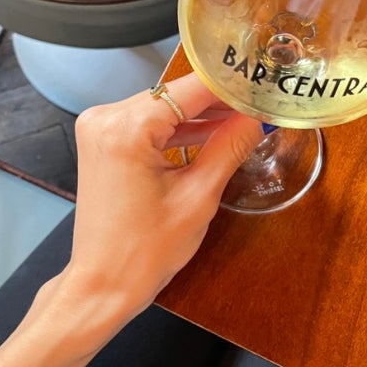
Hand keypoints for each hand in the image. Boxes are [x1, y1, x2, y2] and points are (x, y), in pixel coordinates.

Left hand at [64, 72, 260, 324]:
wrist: (102, 284)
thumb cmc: (144, 252)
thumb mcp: (198, 197)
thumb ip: (230, 147)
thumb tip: (260, 117)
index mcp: (126, 128)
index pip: (191, 88)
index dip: (233, 85)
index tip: (266, 82)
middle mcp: (106, 118)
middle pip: (176, 94)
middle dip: (220, 100)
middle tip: (263, 102)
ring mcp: (100, 128)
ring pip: (164, 107)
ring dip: (201, 115)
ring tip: (246, 118)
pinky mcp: (103, 142)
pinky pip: (148, 124)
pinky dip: (177, 129)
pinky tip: (212, 133)